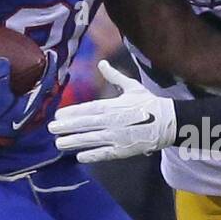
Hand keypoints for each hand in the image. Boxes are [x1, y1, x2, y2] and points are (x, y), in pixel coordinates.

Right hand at [0, 51, 58, 140]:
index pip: (48, 81)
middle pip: (52, 85)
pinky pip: (42, 94)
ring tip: (49, 64)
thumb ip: (1, 80)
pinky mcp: (33, 110)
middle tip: (51, 55)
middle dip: (52, 70)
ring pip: (49, 90)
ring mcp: (38, 108)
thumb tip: (3, 59)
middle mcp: (40, 105)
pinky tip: (39, 77)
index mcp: (35, 102)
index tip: (51, 53)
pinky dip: (44, 84)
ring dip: (49, 77)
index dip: (50, 66)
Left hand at [49, 60, 176, 162]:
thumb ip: (114, 76)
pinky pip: (105, 154)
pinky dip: (92, 155)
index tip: (58, 115)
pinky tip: (79, 157)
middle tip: (51, 129)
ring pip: (91, 140)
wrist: (169, 122)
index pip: (88, 109)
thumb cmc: (149, 103)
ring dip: (74, 142)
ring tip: (59, 144)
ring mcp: (117, 137)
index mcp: (113, 106)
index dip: (72, 112)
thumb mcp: (132, 86)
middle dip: (67, 127)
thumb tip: (102, 63)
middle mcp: (112, 122)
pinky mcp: (124, 150)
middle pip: (86, 124)